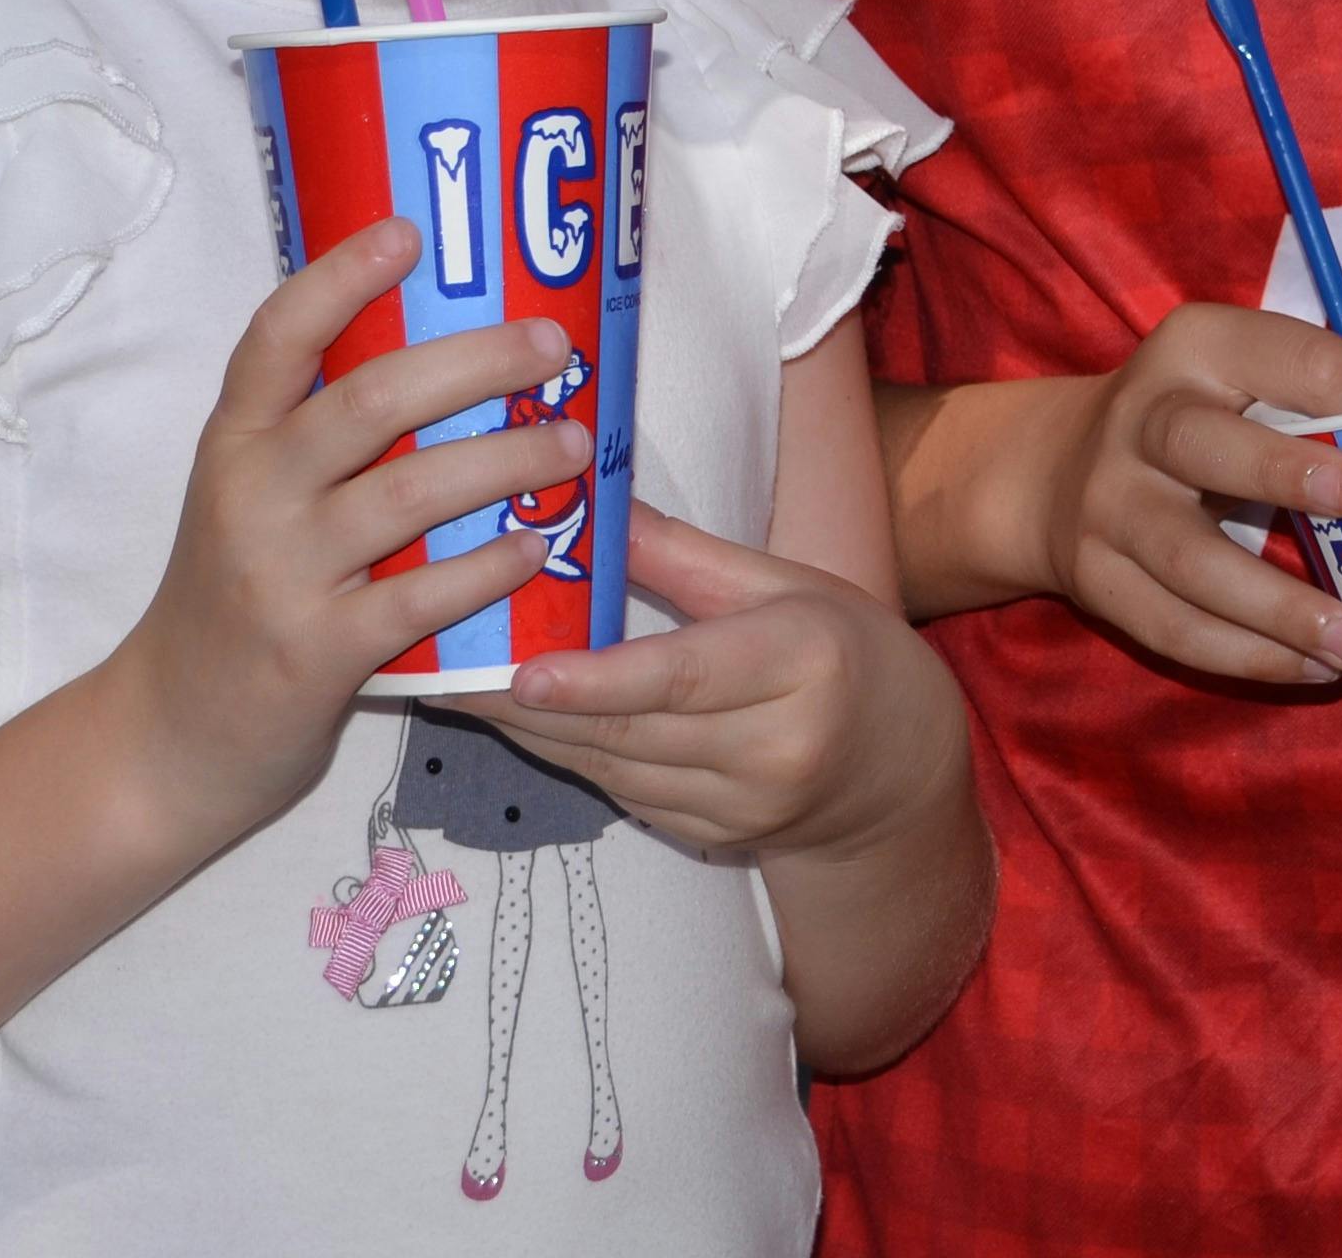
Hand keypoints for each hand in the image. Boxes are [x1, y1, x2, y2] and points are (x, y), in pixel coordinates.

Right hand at [97, 221, 581, 847]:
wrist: (166, 735)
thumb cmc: (236, 596)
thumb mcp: (247, 498)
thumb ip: (314, 435)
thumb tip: (445, 354)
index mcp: (233, 441)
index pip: (275, 336)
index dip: (339, 277)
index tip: (408, 232)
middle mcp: (250, 494)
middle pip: (368, 401)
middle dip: (473, 363)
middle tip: (551, 345)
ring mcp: (281, 573)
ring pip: (410, 492)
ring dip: (506, 459)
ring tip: (572, 443)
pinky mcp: (316, 652)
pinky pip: (420, 596)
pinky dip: (487, 567)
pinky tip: (538, 546)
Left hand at [489, 511, 971, 860]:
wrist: (896, 769)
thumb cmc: (843, 649)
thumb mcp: (784, 583)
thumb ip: (684, 555)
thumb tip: (596, 504)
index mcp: (801, 662)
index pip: (684, 676)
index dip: (598, 680)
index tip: (524, 675)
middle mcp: (774, 747)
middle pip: (631, 728)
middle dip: (528, 703)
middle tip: (444, 668)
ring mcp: (744, 806)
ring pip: (613, 766)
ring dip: (531, 731)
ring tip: (459, 688)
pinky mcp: (712, 837)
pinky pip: (622, 791)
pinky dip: (567, 754)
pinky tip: (519, 722)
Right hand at [1019, 306, 1341, 684]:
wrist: (1052, 469)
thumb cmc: (1197, 420)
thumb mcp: (1237, 378)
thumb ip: (1314, 407)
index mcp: (1197, 348)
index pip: (1285, 357)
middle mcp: (1142, 419)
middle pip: (1200, 444)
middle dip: (1277, 472)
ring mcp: (1109, 504)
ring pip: (1190, 560)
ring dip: (1277, 607)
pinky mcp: (1096, 579)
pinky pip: (1173, 628)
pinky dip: (1248, 656)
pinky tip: (1312, 670)